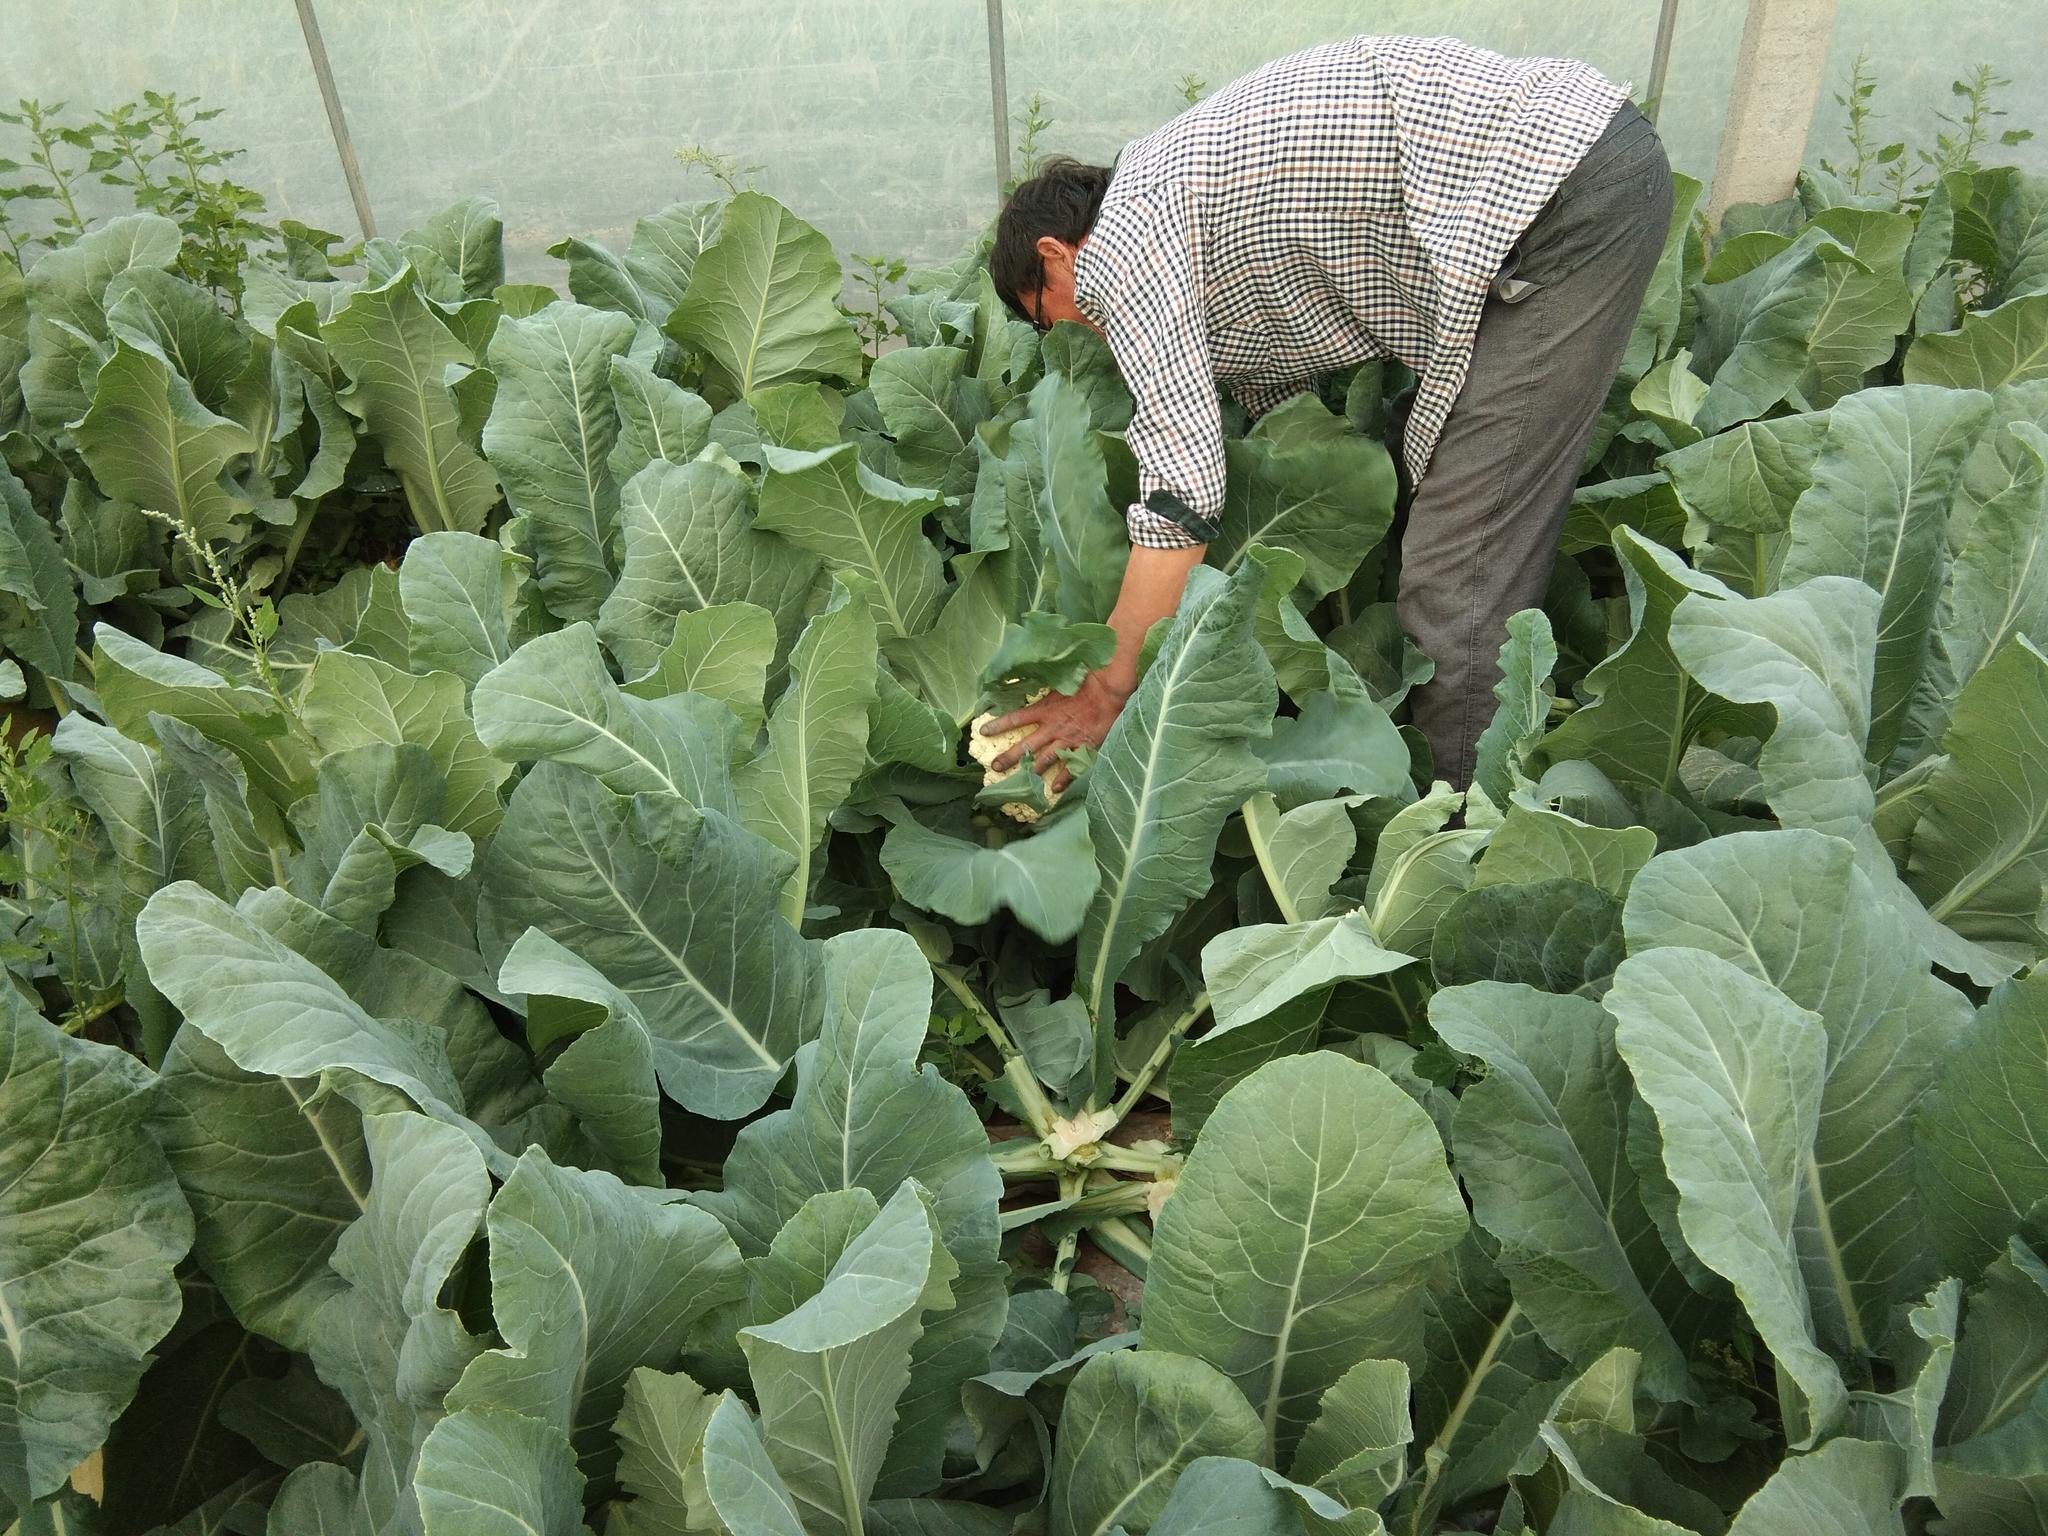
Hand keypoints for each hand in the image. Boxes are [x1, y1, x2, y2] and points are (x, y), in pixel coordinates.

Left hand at [982, 667, 1134, 792]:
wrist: (1109, 691)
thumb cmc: (1086, 681)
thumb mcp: (1060, 680)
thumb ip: (1045, 685)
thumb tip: (1028, 676)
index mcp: (1045, 709)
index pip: (1015, 718)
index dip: (998, 725)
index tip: (983, 731)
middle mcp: (1052, 727)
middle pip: (1025, 746)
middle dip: (1009, 757)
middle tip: (995, 767)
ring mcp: (1067, 740)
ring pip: (1044, 760)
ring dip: (1032, 771)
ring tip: (1022, 782)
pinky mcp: (1083, 748)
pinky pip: (1071, 767)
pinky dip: (1063, 779)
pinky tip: (1054, 789)